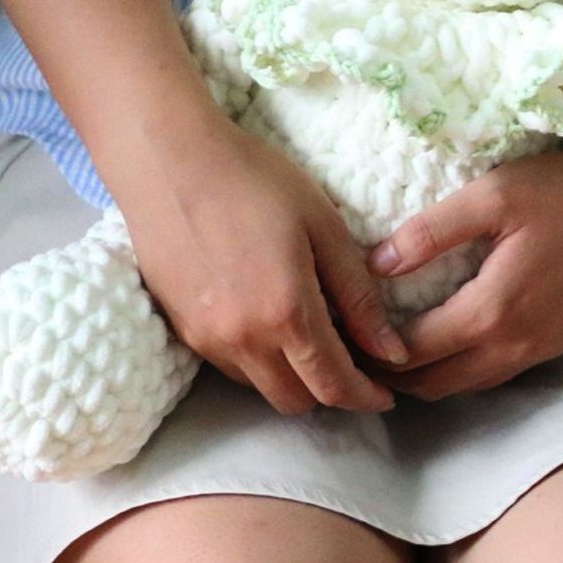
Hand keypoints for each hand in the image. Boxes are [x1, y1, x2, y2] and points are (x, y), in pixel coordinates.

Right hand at [115, 118, 400, 415]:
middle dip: (333, 394)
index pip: (333, 384)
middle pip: (296, 401)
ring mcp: (205, 338)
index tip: (387, 395)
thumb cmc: (258, 182)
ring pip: (260, 388)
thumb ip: (359, 298)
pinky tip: (277, 326)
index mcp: (285, 314)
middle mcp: (242, 339)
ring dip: (294, 380)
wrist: (170, 162)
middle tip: (359, 368)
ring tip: (319, 344)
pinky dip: (261, 363)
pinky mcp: (180, 329)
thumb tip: (392, 352)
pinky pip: (231, 367)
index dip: (365, 397)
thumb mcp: (326, 229)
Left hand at [371, 145, 562, 400]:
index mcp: (491, 311)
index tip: (337, 334)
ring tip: (391, 350)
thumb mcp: (496, 194)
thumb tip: (375, 264)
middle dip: (389, 375)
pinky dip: (461, 368)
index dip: (367, 350)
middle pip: (433, 384)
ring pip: (466, 385)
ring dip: (426, 377)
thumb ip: (432, 231)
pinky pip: (495, 373)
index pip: (410, 352)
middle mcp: (514, 344)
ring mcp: (540, 349)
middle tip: (353, 350)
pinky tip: (448, 341)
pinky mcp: (558, 342)